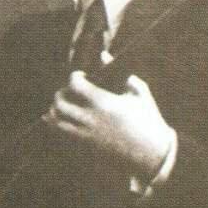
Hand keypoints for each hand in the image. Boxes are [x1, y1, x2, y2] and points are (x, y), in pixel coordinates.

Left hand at [43, 72, 175, 179]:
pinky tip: (57, 118)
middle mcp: (91, 118)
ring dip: (54, 109)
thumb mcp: (138, 91)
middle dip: (60, 93)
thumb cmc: (148, 118)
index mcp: (104, 103)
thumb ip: (119, 72)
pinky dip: (55, 124)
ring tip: (63, 105)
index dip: (74, 77)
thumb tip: (102, 55)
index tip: (81, 76)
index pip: (75, 84)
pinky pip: (61, 134)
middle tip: (69, 91)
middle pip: (59, 103)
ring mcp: (86, 133)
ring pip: (56, 120)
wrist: (152, 152)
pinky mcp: (86, 145)